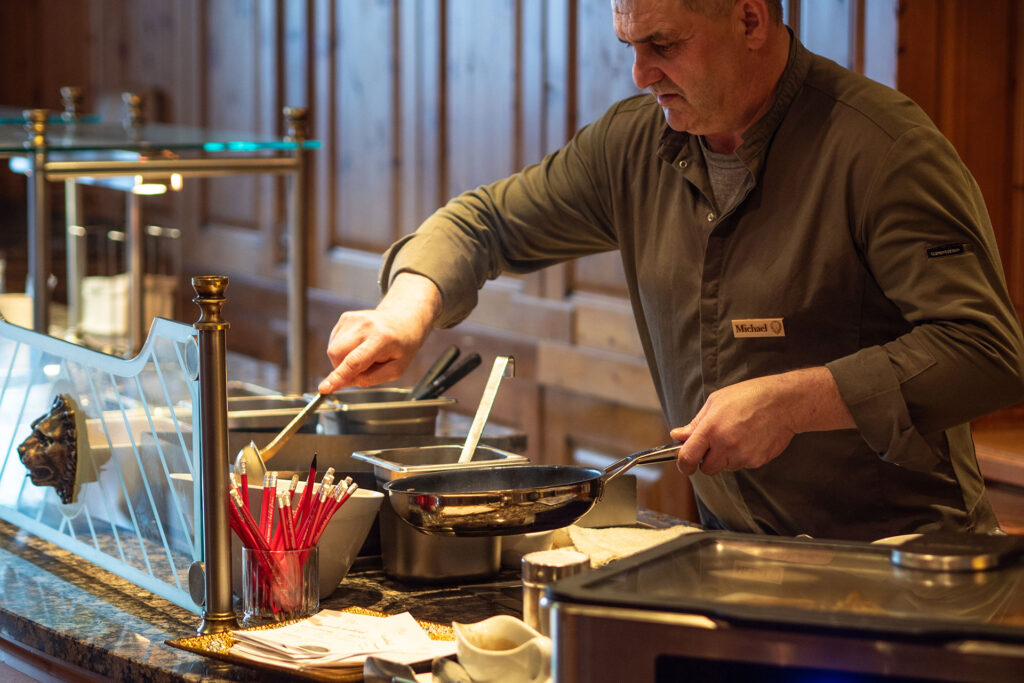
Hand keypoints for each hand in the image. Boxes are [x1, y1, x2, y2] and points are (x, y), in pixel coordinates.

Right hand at [318, 273, 441, 392]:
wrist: (403, 319)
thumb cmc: (402, 346)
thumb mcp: (396, 369)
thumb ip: (371, 378)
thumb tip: (345, 381)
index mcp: (382, 339)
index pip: (355, 361)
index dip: (339, 376)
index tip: (324, 388)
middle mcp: (366, 325)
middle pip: (337, 355)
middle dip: (342, 369)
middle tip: (362, 369)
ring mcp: (354, 319)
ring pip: (333, 349)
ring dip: (344, 359)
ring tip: (364, 354)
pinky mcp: (346, 317)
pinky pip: (335, 341)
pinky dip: (344, 350)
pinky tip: (359, 345)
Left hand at [669, 367, 854, 475]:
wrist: (784, 402)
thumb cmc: (749, 396)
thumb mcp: (715, 402)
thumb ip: (695, 423)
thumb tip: (677, 436)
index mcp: (711, 429)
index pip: (688, 458)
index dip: (684, 465)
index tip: (685, 464)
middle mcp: (725, 445)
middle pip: (707, 469)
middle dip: (707, 460)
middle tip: (714, 444)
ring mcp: (742, 456)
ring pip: (725, 467)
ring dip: (726, 457)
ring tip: (737, 434)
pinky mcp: (757, 461)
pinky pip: (742, 465)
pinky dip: (742, 456)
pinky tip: (750, 438)